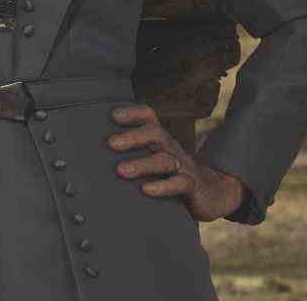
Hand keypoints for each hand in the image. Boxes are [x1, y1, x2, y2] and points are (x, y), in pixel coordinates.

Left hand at [107, 103, 246, 221]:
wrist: (214, 193)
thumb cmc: (173, 174)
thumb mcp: (154, 158)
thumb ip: (131, 152)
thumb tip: (93, 151)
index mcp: (161, 140)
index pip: (150, 118)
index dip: (134, 113)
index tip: (113, 115)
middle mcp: (172, 149)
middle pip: (156, 134)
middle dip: (133, 137)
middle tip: (111, 143)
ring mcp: (184, 167)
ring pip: (165, 161)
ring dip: (142, 164)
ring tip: (121, 170)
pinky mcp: (192, 187)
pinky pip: (179, 184)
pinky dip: (163, 186)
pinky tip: (146, 189)